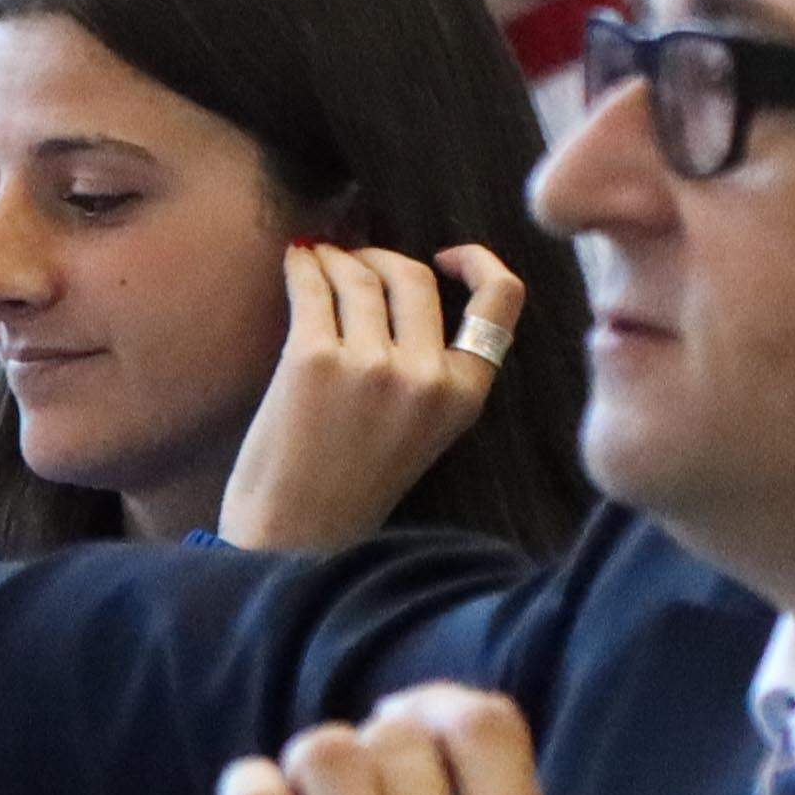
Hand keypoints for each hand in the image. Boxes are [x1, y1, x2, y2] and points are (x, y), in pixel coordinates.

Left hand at [216, 240, 531, 548]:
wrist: (294, 538)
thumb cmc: (351, 488)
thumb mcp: (423, 432)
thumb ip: (433, 370)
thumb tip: (407, 282)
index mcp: (464, 396)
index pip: (501, 301)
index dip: (477, 261)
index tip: (443, 256)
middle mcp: (425, 376)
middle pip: (413, 277)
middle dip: (381, 259)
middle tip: (354, 262)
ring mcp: (370, 365)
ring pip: (360, 276)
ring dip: (335, 258)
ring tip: (318, 261)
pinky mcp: (312, 360)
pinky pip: (312, 288)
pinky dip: (303, 268)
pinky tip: (296, 264)